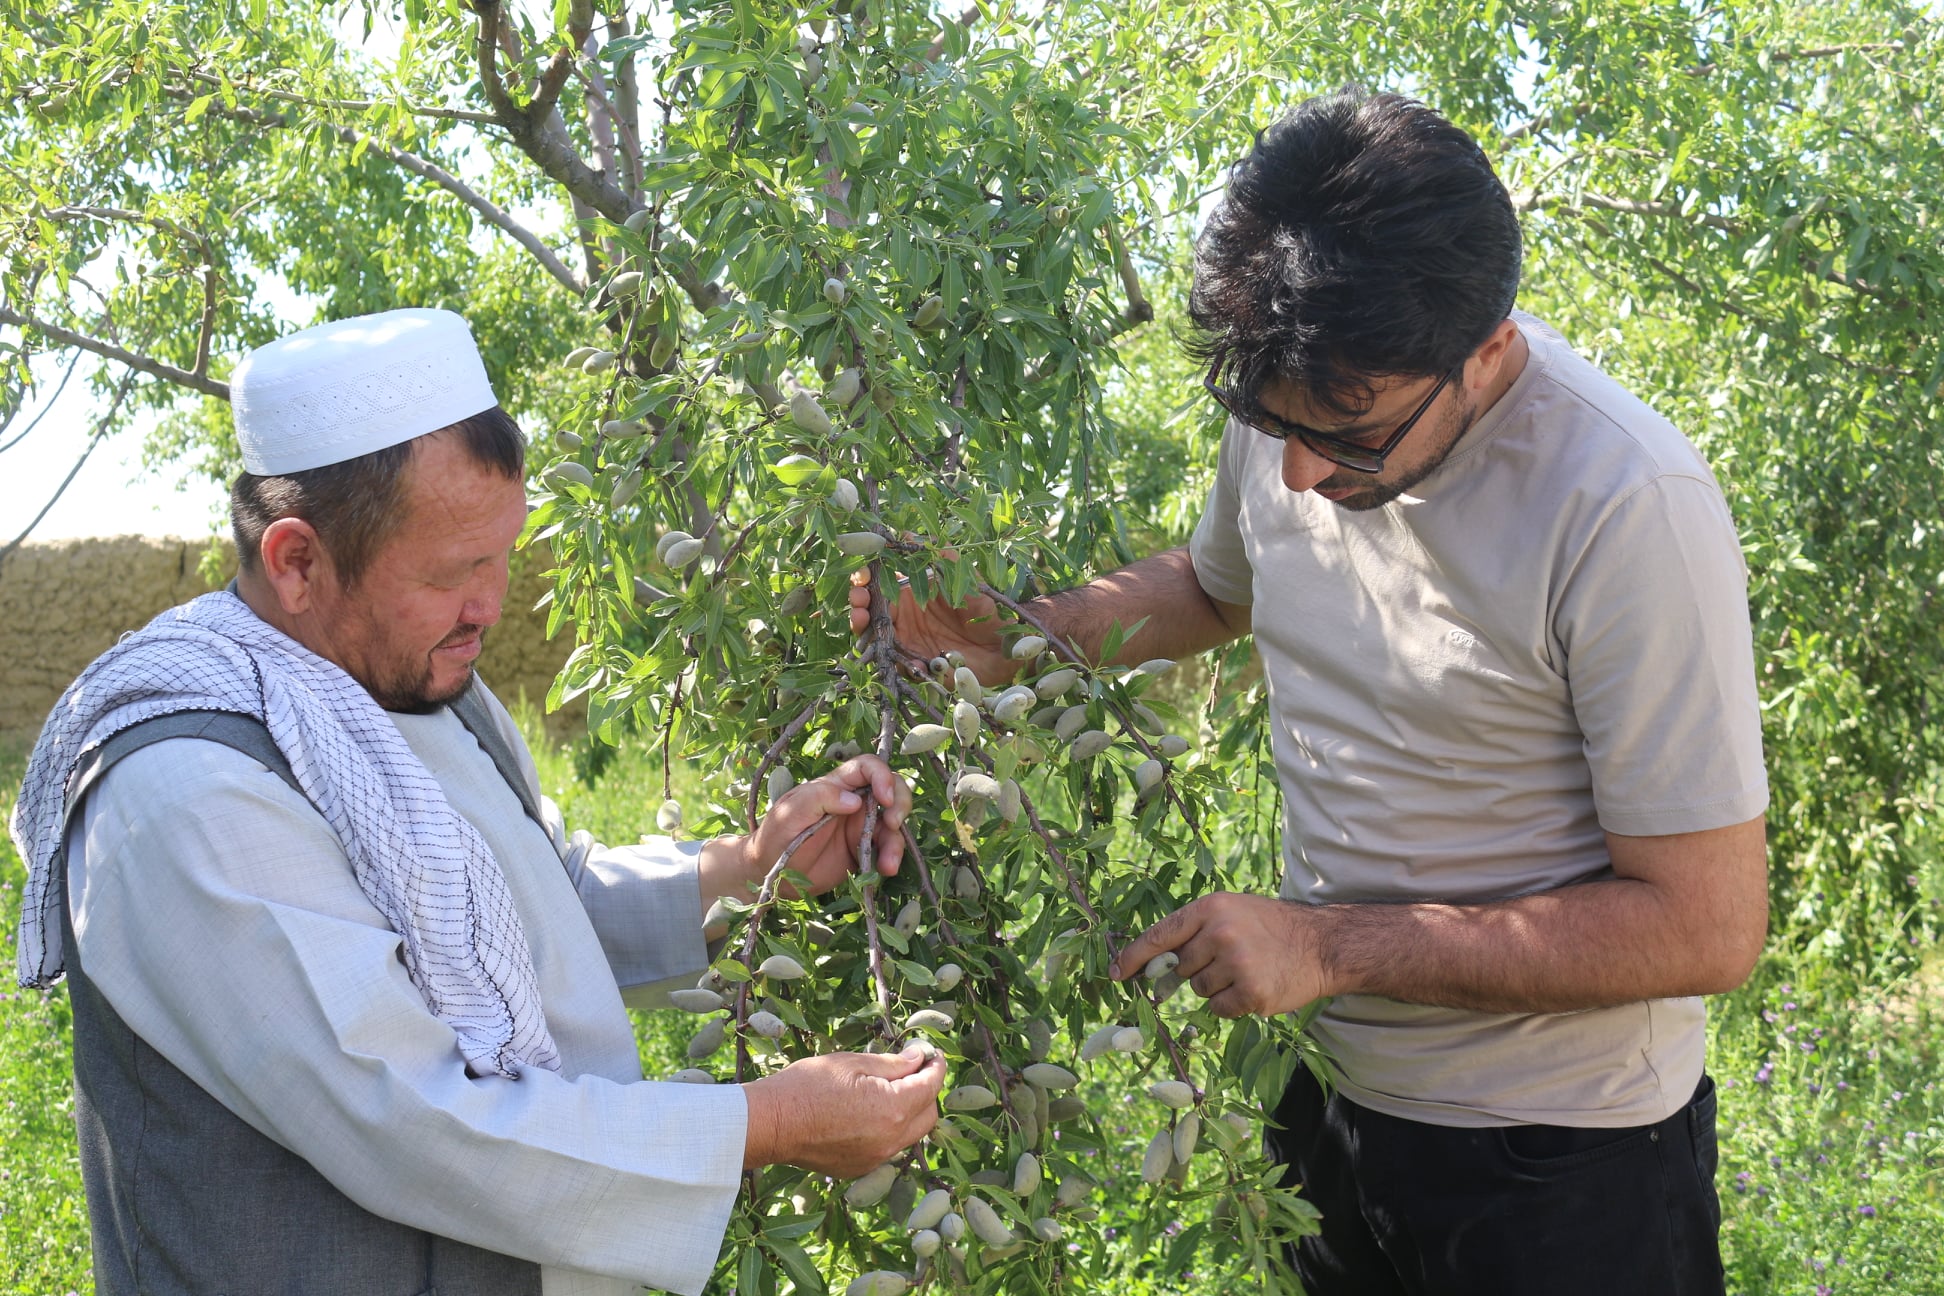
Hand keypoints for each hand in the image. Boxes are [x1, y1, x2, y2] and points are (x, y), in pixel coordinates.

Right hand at [740, 1044, 946, 1174]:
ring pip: (910, 1135)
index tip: (932, 1054)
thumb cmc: (807, 1086)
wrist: (771, 1124)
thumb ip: (893, 1064)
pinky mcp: (859, 1168)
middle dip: (926, 1091)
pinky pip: (888, 1148)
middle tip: (912, 1070)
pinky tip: (868, 1114)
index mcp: (893, 1109)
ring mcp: (875, 1158)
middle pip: (928, 1115)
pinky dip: (889, 1130)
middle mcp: (891, 1140)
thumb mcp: (852, 1063)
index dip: (935, 1067)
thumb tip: (920, 1058)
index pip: (931, 1086)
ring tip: (889, 1090)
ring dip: (909, 1112)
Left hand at [744, 755, 912, 897]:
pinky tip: (886, 869)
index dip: (882, 776)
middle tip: (893, 823)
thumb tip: (854, 800)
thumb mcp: (790, 813)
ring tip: (889, 862)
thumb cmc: (776, 837)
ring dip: (897, 839)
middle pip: (890, 789)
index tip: (884, 798)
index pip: (867, 767)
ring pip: (892, 822)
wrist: (771, 875)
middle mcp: (853, 802)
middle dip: (900, 802)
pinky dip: (892, 857)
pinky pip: (886, 848)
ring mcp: (860, 827)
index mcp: (835, 786)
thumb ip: (819, 798)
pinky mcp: (863, 850)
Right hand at [847, 566, 1014, 685]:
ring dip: (865, 633)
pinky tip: (912, 661)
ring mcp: (910, 644)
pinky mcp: (920, 667)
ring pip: (876, 639)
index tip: (861, 578)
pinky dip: (901, 665)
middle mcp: (905, 619)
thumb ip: (941, 558)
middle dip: (858, 606)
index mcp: (912, 595)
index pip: (878, 586)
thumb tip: (908, 534)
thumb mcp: (965, 580)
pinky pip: (901, 667)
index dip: (865, 581)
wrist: (1007, 646)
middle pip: (870, 612)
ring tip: (864, 625)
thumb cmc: (987, 609)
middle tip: (859, 604)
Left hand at [1111, 892, 1331, 1017]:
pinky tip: (1254, 988)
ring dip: (1216, 988)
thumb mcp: (1232, 912)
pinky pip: (1218, 1009)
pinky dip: (1232, 1005)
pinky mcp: (1251, 993)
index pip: (1160, 936)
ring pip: (1198, 991)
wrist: (1322, 945)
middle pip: (1180, 969)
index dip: (1133, 957)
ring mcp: (1236, 964)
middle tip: (1229, 961)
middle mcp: (1220, 933)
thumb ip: (1195, 931)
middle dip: (1197, 970)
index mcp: (1211, 908)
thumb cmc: (1271, 927)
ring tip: (1245, 971)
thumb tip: (1154, 965)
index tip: (1115, 974)